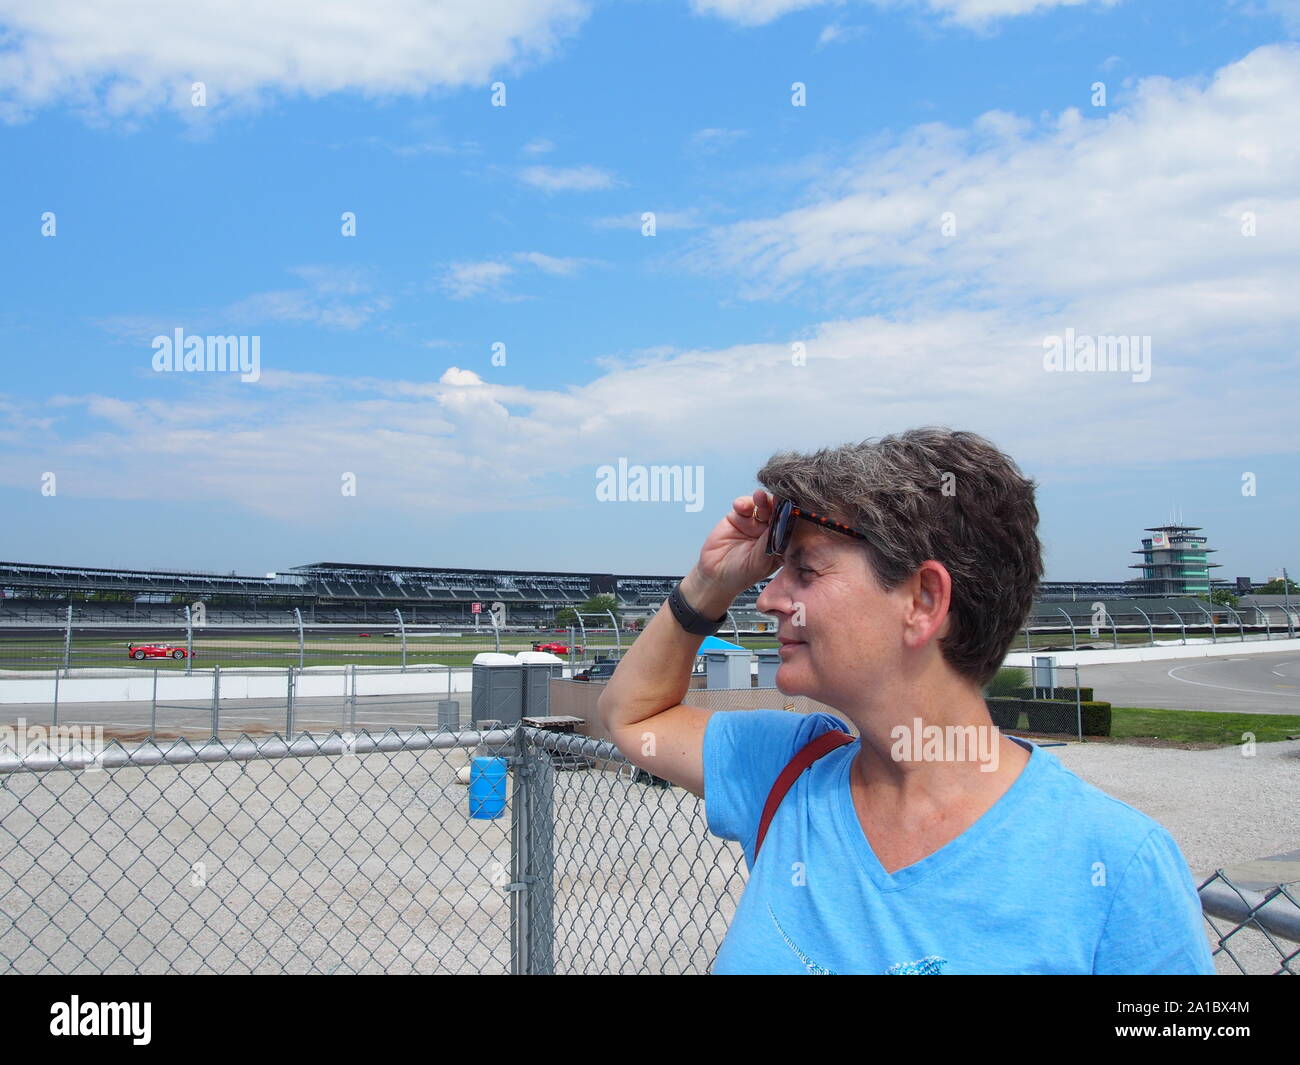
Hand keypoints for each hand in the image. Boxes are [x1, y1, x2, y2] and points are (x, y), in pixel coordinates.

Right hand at [688, 488, 782, 604]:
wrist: (714, 575)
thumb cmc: (740, 574)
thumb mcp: (758, 562)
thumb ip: (769, 542)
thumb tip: (780, 522)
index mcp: (781, 544)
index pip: (790, 527)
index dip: (791, 517)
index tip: (791, 509)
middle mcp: (770, 532)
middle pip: (778, 512)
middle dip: (777, 504)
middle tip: (776, 497)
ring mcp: (755, 523)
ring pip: (762, 506)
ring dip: (761, 500)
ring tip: (758, 497)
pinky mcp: (739, 517)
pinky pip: (745, 505)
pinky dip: (744, 503)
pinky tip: (741, 506)